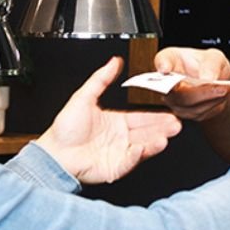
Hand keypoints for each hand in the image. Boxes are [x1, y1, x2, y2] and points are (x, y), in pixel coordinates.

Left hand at [36, 57, 182, 183]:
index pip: (142, 117)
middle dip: (163, 128)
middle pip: (147, 132)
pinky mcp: (115, 167)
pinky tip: (143, 147)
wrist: (53, 152)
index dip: (156, 115)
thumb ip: (101, 79)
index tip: (170, 111)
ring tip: (166, 136)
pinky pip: (130, 160)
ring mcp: (119, 153)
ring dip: (155, 142)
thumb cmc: (64, 129)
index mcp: (115, 121)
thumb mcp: (84, 97)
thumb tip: (114, 61)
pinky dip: (138, 154)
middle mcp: (120, 138)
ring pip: (143, 146)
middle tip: (176, 124)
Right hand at [153, 47, 229, 120]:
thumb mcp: (214, 57)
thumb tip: (208, 78)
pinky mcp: (184, 112)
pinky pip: (197, 112)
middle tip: (221, 87)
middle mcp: (167, 81)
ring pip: (188, 106)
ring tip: (226, 90)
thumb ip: (211, 64)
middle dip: (201, 92)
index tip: (165, 69)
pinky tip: (221, 96)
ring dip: (210, 99)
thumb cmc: (208, 65)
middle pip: (176, 91)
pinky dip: (212, 105)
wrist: (214, 82)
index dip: (162, 65)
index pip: (162, 60)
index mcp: (170, 60)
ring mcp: (173, 99)